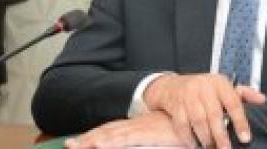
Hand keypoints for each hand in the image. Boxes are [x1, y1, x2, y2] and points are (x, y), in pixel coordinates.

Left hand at [65, 111, 184, 147]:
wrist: (197, 120)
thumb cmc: (181, 131)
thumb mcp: (160, 138)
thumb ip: (147, 142)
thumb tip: (138, 144)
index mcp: (137, 127)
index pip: (110, 131)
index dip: (93, 136)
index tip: (77, 143)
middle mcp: (135, 126)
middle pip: (106, 131)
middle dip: (87, 139)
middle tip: (69, 145)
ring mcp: (140, 129)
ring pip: (111, 134)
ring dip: (93, 140)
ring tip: (76, 145)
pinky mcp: (146, 133)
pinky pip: (125, 138)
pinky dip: (112, 141)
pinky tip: (100, 144)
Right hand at [144, 73, 266, 148]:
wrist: (172, 85)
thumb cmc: (203, 88)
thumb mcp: (223, 86)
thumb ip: (243, 94)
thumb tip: (262, 99)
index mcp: (219, 83)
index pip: (233, 102)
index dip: (240, 121)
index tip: (245, 138)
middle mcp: (203, 88)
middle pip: (214, 115)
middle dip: (221, 135)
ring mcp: (188, 96)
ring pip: (198, 121)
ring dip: (205, 138)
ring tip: (211, 148)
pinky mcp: (175, 105)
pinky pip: (182, 125)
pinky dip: (188, 138)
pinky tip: (194, 145)